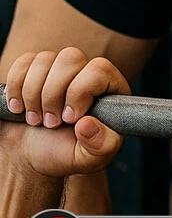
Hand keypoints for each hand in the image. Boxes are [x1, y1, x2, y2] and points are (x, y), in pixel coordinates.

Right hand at [1, 47, 129, 177]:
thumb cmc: (64, 154)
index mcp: (109, 89)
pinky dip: (16, 86)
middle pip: (70, 58)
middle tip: (50, 123)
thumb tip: (88, 124)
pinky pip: (23, 62)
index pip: (99, 69)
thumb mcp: (89, 159)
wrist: (30, 156)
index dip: (79, 92)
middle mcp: (86, 73)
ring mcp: (59, 70)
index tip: (69, 119)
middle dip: (53, 94)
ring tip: (36, 120)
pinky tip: (19, 108)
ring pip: (45, 59)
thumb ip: (102, 145)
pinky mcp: (33, 71)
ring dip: (33, 94)